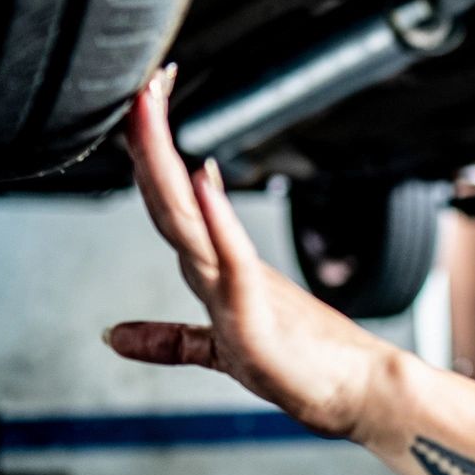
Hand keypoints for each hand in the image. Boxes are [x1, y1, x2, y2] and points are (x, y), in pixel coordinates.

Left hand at [103, 67, 397, 441]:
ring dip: (164, 161)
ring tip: (151, 108)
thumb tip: (113, 337)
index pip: (167, 202)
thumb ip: (170, 341)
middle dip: (149, 137)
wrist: (361, 394)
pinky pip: (233, 259)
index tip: (138, 106)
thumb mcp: (219, 353)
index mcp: (213, 270)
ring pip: (188, 216)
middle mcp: (222, 268)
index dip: (145, 155)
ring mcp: (240, 284)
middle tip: (143, 80)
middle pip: (170, 195)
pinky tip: (202, 180)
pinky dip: (216, 218)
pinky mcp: (257, 312)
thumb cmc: (304, 368)